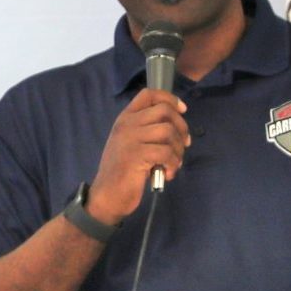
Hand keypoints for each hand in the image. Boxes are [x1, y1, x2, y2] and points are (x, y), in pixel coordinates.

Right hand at [85, 88, 189, 221]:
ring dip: (178, 149)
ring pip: (168, 131)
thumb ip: (148, 131)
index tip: (182, 110)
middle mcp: (127, 124)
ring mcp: (130, 139)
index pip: (148, 94)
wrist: (107, 196)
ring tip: (174, 163)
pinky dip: (173, 164)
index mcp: (125, 118)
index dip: (170, 99)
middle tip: (183, 145)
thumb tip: (178, 128)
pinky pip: (166, 152)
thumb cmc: (122, 171)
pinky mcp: (137, 156)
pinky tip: (168, 174)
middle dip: (181, 127)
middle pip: (164, 111)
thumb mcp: (131, 144)